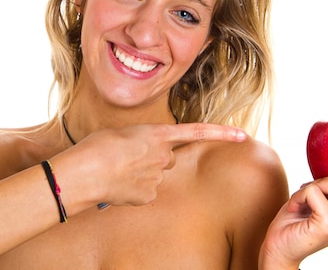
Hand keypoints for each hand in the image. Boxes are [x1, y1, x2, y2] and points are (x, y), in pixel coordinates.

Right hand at [62, 123, 246, 206]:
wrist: (84, 172)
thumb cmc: (96, 148)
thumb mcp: (123, 134)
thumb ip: (142, 142)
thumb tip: (143, 158)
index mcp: (156, 133)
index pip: (197, 131)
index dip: (222, 133)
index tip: (243, 134)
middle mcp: (163, 155)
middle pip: (167, 158)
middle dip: (153, 159)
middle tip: (127, 158)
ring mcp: (157, 177)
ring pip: (155, 176)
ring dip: (141, 174)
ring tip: (117, 171)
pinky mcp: (149, 196)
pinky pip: (146, 192)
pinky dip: (134, 190)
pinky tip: (119, 186)